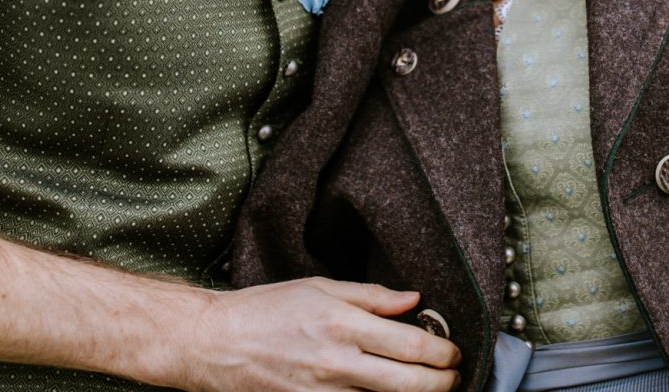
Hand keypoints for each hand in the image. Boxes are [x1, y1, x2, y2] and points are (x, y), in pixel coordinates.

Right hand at [182, 279, 460, 391]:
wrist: (214, 343)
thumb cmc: (264, 310)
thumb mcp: (320, 287)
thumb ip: (371, 296)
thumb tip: (413, 299)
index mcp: (343, 324)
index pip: (411, 344)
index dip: (443, 352)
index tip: (454, 352)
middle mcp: (337, 362)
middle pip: (408, 384)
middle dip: (441, 383)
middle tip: (453, 377)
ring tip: (427, 387)